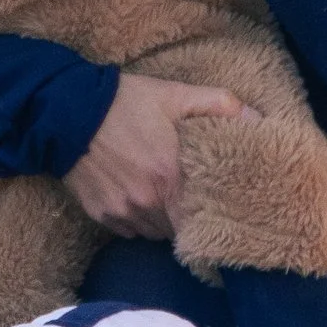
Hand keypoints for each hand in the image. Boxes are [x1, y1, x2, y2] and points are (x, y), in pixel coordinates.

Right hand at [64, 71, 248, 236]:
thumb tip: (258, 119)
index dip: (210, 214)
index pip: (202, 216)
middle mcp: (149, 202)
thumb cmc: (126, 102)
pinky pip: (129, 230)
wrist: (68, 112)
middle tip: (187, 200)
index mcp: (171, 176)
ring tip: (163, 199)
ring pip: (154, 232)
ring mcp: (124, 211)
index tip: (216, 208)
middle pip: (179, 228)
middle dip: (185, 217)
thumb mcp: (175, 94)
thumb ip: (220, 105)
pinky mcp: (102, 214)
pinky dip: (136, 221)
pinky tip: (137, 198)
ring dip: (162, 220)